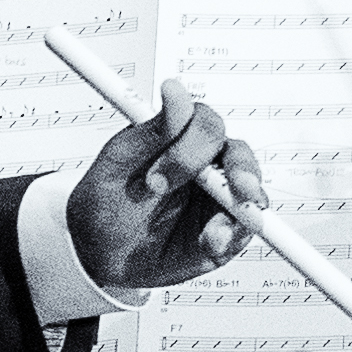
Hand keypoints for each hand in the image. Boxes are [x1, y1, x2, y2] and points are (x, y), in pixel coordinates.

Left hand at [66, 78, 262, 293]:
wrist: (101, 258)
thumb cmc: (105, 207)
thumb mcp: (115, 168)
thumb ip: (150, 133)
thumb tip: (175, 92)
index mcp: (175, 140)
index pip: (202, 122)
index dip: (196, 140)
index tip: (173, 163)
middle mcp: (201, 164)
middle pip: (235, 151)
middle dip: (234, 169)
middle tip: (216, 190)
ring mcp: (215, 197)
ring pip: (250, 186)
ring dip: (241, 204)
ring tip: (215, 230)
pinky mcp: (224, 229)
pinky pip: (244, 227)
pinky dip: (235, 233)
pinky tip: (214, 241)